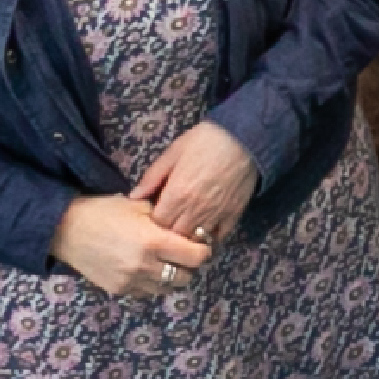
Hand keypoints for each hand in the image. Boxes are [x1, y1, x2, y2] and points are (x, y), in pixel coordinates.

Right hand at [50, 189, 207, 297]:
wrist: (66, 229)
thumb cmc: (104, 211)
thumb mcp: (139, 206)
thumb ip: (166, 218)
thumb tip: (190, 227)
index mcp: (153, 242)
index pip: (197, 257)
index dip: (202, 250)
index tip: (199, 244)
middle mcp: (145, 266)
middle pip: (186, 277)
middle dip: (188, 265)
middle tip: (182, 254)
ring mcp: (131, 282)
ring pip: (167, 288)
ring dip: (170, 276)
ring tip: (162, 261)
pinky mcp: (119, 290)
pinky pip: (147, 293)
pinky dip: (151, 283)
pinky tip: (144, 269)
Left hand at [133, 117, 260, 242]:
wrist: (244, 138)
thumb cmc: (205, 141)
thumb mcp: (173, 152)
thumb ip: (152, 177)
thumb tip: (133, 197)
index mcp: (177, 194)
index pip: (158, 223)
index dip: (154, 221)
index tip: (154, 214)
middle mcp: (195, 210)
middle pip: (175, 235)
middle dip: (169, 231)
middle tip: (168, 222)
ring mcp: (216, 215)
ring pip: (196, 240)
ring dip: (188, 236)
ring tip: (184, 228)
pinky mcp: (233, 215)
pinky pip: (218, 237)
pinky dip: (210, 238)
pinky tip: (205, 230)